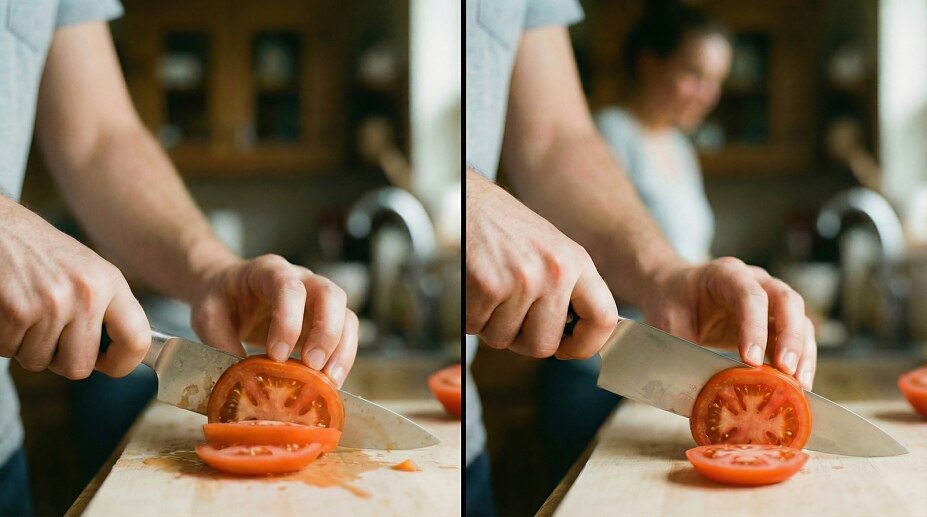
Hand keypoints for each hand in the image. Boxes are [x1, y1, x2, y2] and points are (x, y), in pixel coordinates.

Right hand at [0, 199, 149, 378]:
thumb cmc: (39, 251)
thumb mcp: (87, 271)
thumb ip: (105, 309)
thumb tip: (119, 354)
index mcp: (110, 283)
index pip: (137, 340)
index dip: (123, 363)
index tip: (108, 363)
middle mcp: (86, 294)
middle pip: (80, 367)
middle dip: (60, 359)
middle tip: (50, 335)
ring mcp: (52, 303)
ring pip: (39, 362)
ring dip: (26, 346)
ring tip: (26, 313)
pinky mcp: (18, 310)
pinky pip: (9, 351)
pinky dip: (4, 338)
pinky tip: (7, 310)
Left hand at [190, 255, 357, 386]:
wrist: (230, 290)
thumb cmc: (221, 299)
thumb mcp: (207, 316)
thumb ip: (220, 341)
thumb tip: (242, 378)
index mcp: (269, 270)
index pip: (288, 287)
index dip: (288, 320)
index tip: (276, 355)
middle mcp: (302, 279)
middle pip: (330, 295)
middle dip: (326, 332)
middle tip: (313, 366)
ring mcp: (319, 299)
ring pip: (346, 316)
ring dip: (342, 350)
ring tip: (329, 382)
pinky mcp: (327, 321)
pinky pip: (346, 336)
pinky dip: (342, 360)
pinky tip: (329, 383)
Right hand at [466, 170, 618, 358]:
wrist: (467, 198)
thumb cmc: (505, 226)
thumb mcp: (550, 250)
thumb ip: (565, 290)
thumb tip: (571, 337)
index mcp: (575, 262)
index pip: (603, 319)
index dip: (586, 345)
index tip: (568, 348)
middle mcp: (553, 271)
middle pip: (543, 346)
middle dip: (521, 339)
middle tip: (510, 315)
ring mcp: (520, 279)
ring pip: (504, 339)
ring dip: (490, 324)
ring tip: (489, 290)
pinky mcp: (486, 285)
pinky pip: (476, 327)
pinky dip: (469, 314)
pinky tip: (472, 286)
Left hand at [640, 257, 816, 388]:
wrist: (674, 291)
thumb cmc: (671, 302)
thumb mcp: (667, 321)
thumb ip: (684, 346)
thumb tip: (702, 383)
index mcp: (725, 273)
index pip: (749, 295)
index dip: (754, 326)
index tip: (751, 359)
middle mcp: (755, 280)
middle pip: (786, 301)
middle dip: (790, 337)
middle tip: (787, 371)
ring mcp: (770, 298)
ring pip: (799, 319)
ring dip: (803, 352)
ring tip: (799, 385)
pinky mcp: (775, 319)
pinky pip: (797, 336)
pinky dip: (801, 359)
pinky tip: (797, 384)